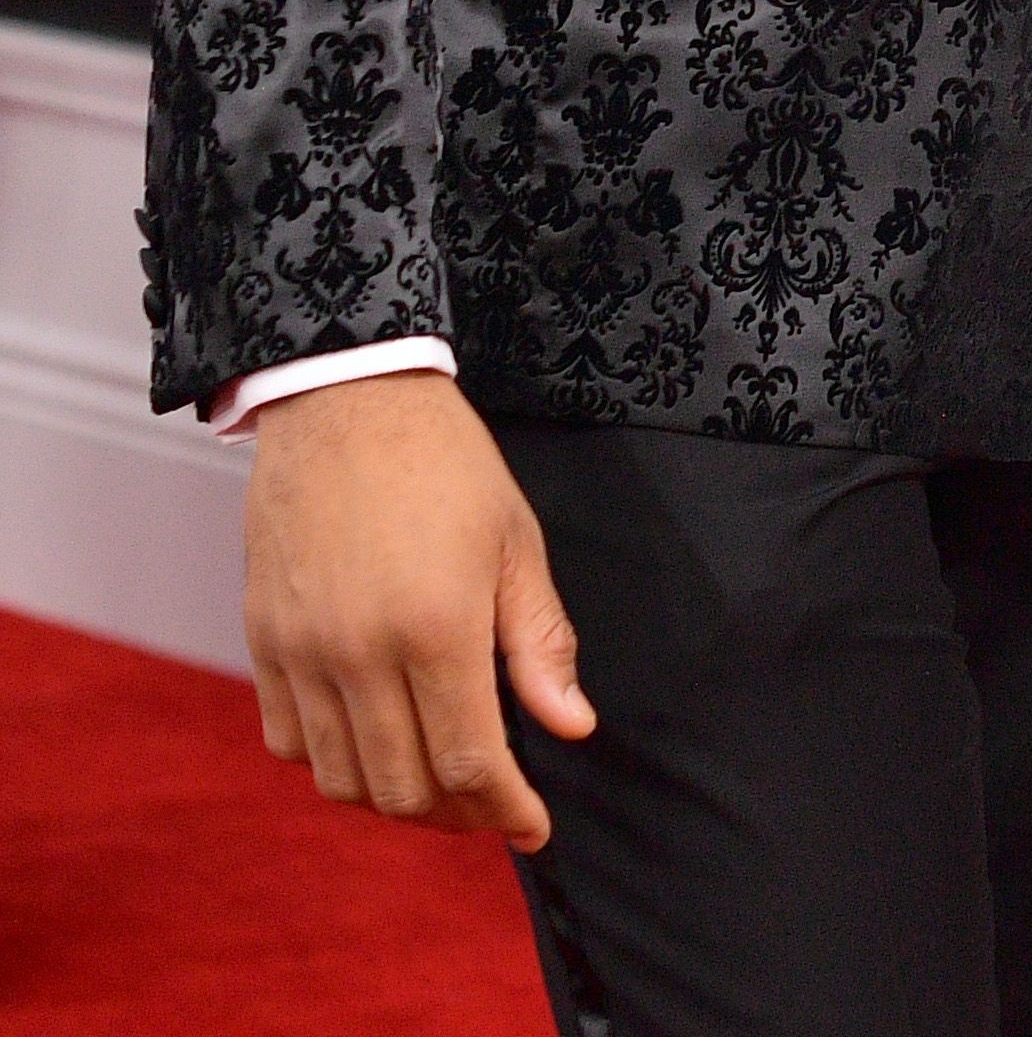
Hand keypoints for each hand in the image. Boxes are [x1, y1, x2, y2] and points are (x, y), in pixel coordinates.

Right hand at [241, 371, 595, 850]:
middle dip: (455, 814)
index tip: (534, 825)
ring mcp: (302, 655)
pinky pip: (289, 743)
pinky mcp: (263, 645)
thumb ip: (539, 644)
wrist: (348, 403)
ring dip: (393, 797)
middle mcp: (359, 655)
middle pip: (401, 789)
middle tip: (492, 801)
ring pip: (342, 780)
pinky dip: (333, 763)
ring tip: (439, 779)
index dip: (505, 809)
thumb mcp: (516, 544)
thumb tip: (571, 727)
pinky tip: (374, 738)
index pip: (467, 764)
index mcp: (436, 629)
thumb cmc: (447, 466)